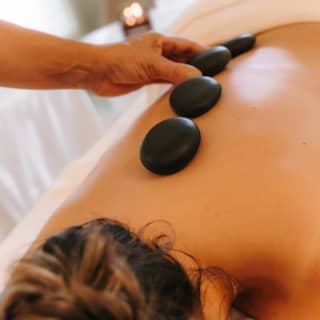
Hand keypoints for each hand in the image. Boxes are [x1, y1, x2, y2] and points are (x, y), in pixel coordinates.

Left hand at [88, 32, 205, 95]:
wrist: (98, 72)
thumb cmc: (120, 60)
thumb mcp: (152, 64)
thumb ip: (175, 72)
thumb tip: (197, 77)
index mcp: (160, 42)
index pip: (186, 45)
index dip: (201, 50)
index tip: (215, 57)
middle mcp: (157, 53)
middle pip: (182, 59)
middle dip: (195, 65)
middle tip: (211, 74)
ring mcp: (152, 67)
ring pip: (174, 71)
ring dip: (185, 77)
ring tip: (200, 83)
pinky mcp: (146, 79)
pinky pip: (165, 82)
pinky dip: (174, 85)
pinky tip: (182, 90)